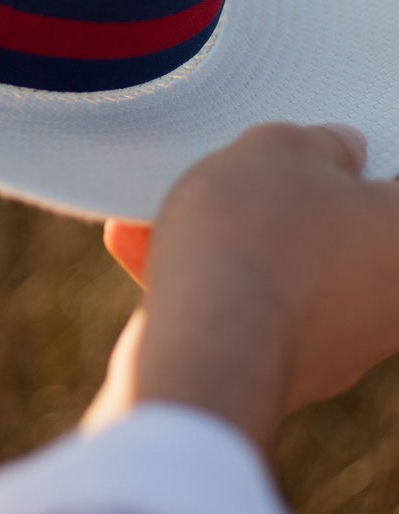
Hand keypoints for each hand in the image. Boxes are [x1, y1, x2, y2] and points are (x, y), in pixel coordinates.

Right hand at [86, 123, 397, 447]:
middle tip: (241, 171)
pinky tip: (140, 244)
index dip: (356, 161)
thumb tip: (340, 152)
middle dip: (280, 200)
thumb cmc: (256, 241)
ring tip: (166, 208)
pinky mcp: (280, 372)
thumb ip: (319, 141)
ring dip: (228, 239)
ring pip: (282, 270)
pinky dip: (203, 280)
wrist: (205, 351)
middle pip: (336, 229)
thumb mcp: (280, 149)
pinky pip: (243, 310)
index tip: (319, 146)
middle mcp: (390, 302)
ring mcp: (338, 345)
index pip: (394, 187)